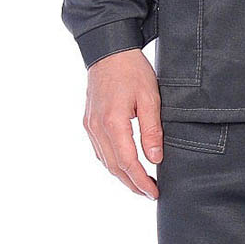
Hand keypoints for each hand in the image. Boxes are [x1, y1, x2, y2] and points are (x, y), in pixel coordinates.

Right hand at [83, 48, 163, 198]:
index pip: (127, 162)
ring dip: (121, 175)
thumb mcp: (149, 97)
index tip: (154, 192)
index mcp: (112, 122)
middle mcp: (97, 127)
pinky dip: (111, 162)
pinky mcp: (88, 120)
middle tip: (149, 193)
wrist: (109, 49)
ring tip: (139, 183)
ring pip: (104, 160)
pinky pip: (99, 149)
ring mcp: (90, 125)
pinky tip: (123, 164)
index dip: (141, 181)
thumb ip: (151, 130)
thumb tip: (155, 159)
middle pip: (113, 167)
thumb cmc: (132, 70)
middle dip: (131, 183)